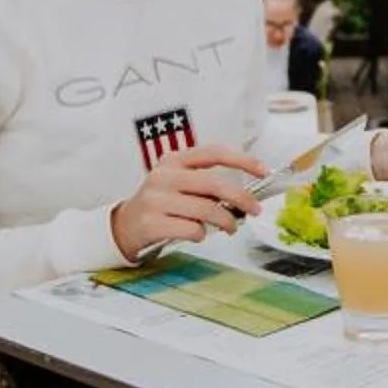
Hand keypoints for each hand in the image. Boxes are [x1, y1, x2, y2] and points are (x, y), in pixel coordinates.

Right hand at [109, 145, 265, 257]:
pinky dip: (201, 234)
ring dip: (226, 222)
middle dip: (241, 198)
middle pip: (214, 184)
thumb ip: (206, 183)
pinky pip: (192, 229)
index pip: (213, 152)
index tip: (263, 171)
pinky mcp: (152, 223)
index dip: (242, 160)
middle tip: (254, 210)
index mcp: (174, 160)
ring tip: (229, 227)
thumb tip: (245, 194)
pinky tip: (196, 233)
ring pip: (206, 210)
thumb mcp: (178, 183)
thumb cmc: (161, 204)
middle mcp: (164, 176)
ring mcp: (156, 199)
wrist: (123, 225)